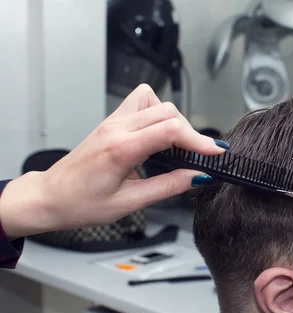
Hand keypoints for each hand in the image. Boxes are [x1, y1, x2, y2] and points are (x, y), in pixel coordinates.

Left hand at [0, 84, 226, 237]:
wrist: (50, 197)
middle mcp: (116, 129)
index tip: (216, 152)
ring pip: (155, 101)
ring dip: (173, 119)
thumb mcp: (130, 203)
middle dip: (191, 133)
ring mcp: (112, 122)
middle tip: (199, 157)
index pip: (171, 130)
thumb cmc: (81, 203)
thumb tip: (197, 177)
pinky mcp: (111, 122)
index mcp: (121, 149)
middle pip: (168, 112)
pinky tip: (159, 136)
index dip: (199, 140)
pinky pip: (140, 103)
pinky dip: (157, 114)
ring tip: (176, 146)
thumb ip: (168, 187)